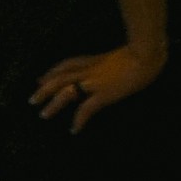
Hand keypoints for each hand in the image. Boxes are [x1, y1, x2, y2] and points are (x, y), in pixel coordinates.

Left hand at [34, 42, 170, 130]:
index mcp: (94, 60)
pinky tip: (74, 129)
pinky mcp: (104, 94)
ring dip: (53, 104)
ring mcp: (95, 82)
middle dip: (44, 88)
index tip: (41, 78)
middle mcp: (90, 69)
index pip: (67, 64)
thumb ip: (115, 61)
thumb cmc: (144, 51)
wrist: (147, 53)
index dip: (53, 71)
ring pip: (65, 92)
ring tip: (43, 114)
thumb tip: (121, 66)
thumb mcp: (124, 54)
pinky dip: (78, 120)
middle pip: (59, 77)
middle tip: (32, 99)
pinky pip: (85, 109)